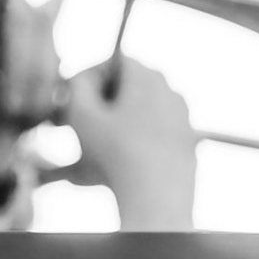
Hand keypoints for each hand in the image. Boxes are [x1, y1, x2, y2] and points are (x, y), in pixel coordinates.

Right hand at [63, 58, 197, 229]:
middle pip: (130, 86)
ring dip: (117, 123)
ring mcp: (183, 119)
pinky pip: (155, 135)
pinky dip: (135, 142)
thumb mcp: (81, 114)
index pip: (115, 60)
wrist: (156, 199)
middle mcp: (171, 92)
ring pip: (142, 112)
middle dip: (103, 100)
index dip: (89, 75)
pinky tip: (115, 164)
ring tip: (92, 149)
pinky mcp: (187, 145)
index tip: (71, 97)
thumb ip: (76, 85)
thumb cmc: (115, 154)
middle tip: (79, 121)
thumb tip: (81, 78)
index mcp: (147, 77)